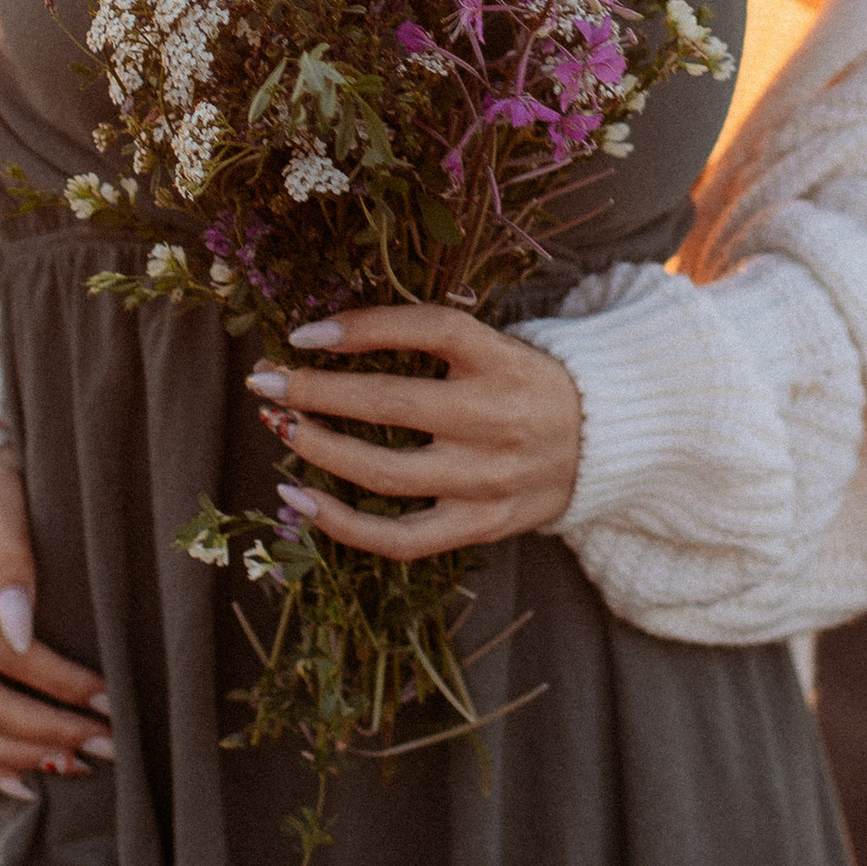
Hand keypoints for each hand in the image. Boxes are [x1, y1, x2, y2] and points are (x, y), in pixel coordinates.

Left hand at [246, 300, 581, 561]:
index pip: (429, 329)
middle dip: (314, 391)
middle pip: (390, 403)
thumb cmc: (526, 385)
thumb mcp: (497, 345)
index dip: (362, 327)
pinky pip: (401, 538)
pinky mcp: (479, 525)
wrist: (603, 446)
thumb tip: (329, 333)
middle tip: (263, 379)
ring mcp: (485, 479)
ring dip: (317, 449)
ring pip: (385, 472)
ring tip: (278, 427)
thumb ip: (434, 340)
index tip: (304, 331)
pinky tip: (296, 501)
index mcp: (501, 360)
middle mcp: (494, 418)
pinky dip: (342, 525)